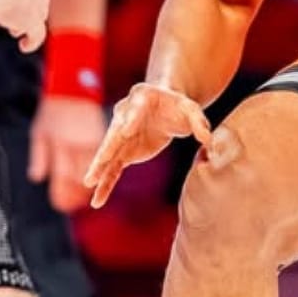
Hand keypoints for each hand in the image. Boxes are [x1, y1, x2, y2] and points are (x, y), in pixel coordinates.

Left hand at [30, 95, 106, 213]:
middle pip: (80, 177)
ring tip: (81, 199)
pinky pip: (102, 159)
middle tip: (68, 207)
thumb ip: (38, 156)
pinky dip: (98, 173)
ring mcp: (92, 140)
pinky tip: (94, 181)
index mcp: (61, 143)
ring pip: (94, 171)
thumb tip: (36, 178)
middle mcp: (78, 144)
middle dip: (74, 195)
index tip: (60, 205)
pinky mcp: (101, 136)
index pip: (63, 175)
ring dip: (87, 187)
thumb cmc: (52, 112)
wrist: (73, 89)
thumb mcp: (39, 132)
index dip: (62, 192)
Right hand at [83, 82, 218, 208]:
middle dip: (108, 147)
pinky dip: (106, 183)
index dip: (131, 119)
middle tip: (101, 159)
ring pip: (109, 153)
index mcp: (143, 97)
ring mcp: (121, 134)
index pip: (136, 108)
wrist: (165, 108)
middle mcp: (125, 114)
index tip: (126, 131)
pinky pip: (112, 168)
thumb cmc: (179, 106)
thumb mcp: (192, 110)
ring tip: (89, 183)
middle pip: (115, 132)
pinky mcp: (124, 152)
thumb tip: (208, 140)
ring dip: (100, 168)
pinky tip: (97, 199)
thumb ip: (200, 122)